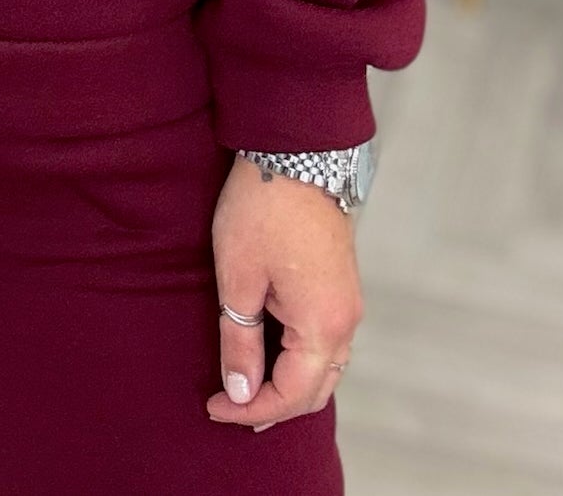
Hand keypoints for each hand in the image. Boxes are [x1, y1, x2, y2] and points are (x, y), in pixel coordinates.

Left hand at [205, 153, 362, 430]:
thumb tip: (240, 391)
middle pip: (315, 390)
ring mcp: (349, 304)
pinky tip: (273, 356)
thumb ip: (240, 340)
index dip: (250, 408)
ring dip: (291, 386)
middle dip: (274, 406)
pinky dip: (303, 361)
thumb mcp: (238, 277)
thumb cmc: (261, 210)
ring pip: (326, 369)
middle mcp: (345, 322)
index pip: (290, 394)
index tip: (214, 407)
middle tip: (231, 409)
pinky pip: (329, 344)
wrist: (296, 153)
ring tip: (248, 389)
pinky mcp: (342, 286)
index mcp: (322, 326)